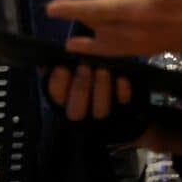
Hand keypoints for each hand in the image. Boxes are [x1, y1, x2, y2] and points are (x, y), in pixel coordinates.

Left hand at [46, 0, 181, 57]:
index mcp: (134, 8)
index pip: (92, 10)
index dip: (69, 9)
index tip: (51, 7)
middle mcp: (132, 31)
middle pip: (93, 25)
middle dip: (74, 13)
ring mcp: (138, 45)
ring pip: (100, 44)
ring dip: (83, 34)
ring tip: (70, 25)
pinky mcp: (144, 52)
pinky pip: (113, 52)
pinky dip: (97, 48)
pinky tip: (89, 41)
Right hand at [47, 66, 181, 157]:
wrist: (133, 111)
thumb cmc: (100, 85)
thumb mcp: (78, 77)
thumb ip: (66, 70)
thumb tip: (49, 60)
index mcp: (66, 105)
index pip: (55, 98)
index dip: (57, 83)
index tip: (63, 66)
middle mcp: (83, 117)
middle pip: (76, 110)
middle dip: (80, 87)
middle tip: (85, 65)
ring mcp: (106, 121)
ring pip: (99, 111)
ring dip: (100, 89)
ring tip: (103, 68)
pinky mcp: (126, 117)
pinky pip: (124, 106)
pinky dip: (123, 92)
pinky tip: (122, 78)